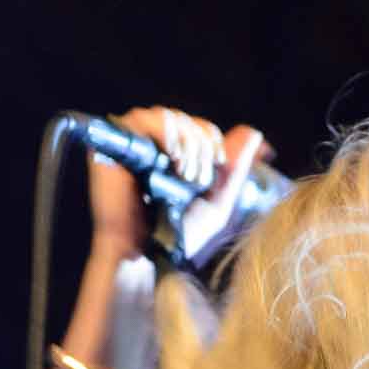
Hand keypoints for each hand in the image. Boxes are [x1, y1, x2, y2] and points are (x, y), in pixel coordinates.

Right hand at [91, 107, 274, 260]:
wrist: (149, 252)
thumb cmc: (178, 233)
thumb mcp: (216, 201)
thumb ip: (233, 168)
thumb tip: (255, 133)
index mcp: (173, 158)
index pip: (197, 128)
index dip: (211, 138)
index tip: (218, 161)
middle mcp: (152, 148)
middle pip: (183, 120)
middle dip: (198, 143)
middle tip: (195, 176)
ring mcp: (132, 145)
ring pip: (164, 116)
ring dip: (184, 139)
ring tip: (184, 170)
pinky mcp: (114, 146)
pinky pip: (138, 120)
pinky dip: (163, 131)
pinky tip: (173, 155)